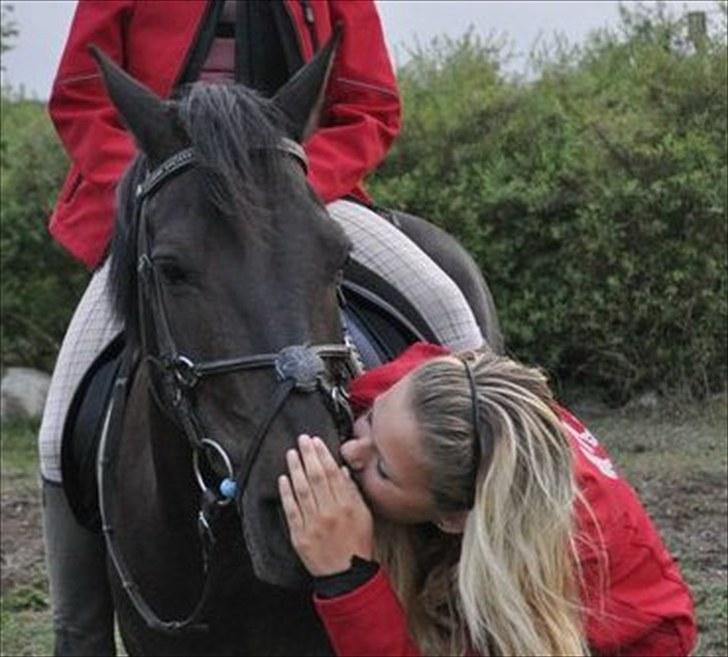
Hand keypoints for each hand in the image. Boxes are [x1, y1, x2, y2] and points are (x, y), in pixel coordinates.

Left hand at [279, 434, 373, 576]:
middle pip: (316, 477)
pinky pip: (291, 510)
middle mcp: (329, 512)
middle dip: (308, 455)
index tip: (316, 441)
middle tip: (302, 439)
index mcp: (346, 506)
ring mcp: (312, 524)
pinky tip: (283, 479)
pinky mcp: (299, 535)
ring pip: (302, 490)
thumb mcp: (364, 515)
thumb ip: (352, 492)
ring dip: (295, 469)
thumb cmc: (358, 543)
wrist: (347, 575)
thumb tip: (341, 470)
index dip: (323, 455)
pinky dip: (286, 494)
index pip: (332, 473)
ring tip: (291, 453)